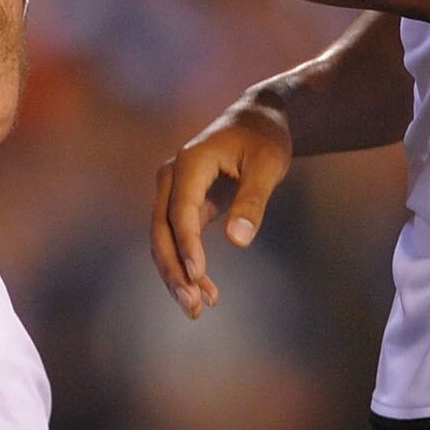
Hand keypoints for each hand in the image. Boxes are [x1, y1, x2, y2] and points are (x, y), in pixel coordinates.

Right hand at [151, 94, 292, 317]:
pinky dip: (185, 265)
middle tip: (194, 305)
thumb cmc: (264, 140)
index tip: (197, 274)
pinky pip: (175, 239)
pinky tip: (204, 291)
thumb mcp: (268, 166)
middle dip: (174, 269)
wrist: (255, 120)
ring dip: (176, 274)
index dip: (187, 243)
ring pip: (162, 239)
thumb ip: (252, 202)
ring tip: (198, 309)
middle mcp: (170, 177)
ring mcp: (171, 191)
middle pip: (161, 230)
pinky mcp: (180, 204)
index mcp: (189, 163)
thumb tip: (238, 240)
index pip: (180, 210)